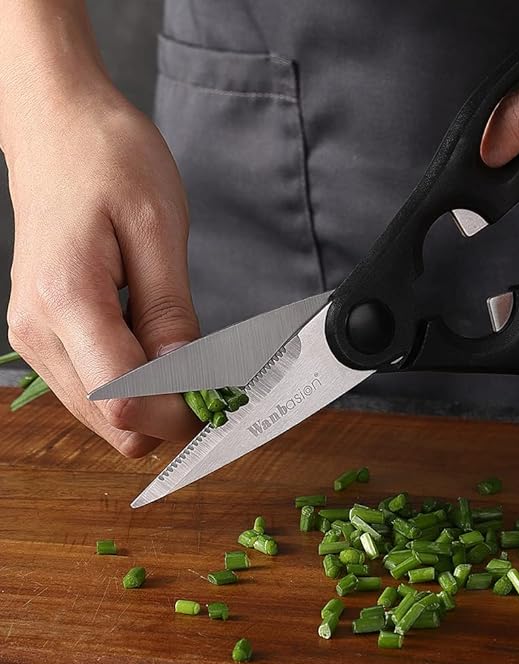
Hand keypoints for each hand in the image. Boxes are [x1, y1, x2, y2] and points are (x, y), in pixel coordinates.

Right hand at [4, 81, 200, 456]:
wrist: (57, 127)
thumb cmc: (109, 160)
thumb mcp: (158, 229)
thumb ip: (169, 312)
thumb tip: (185, 376)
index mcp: (66, 299)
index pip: (126, 400)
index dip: (181, 412)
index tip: (223, 395)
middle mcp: (38, 330)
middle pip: (112, 420)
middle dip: (170, 411)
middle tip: (213, 376)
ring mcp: (33, 336)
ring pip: (102, 412)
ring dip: (152, 399)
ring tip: (185, 352)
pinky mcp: (41, 333)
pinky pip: (92, 387)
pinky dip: (132, 382)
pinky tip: (155, 346)